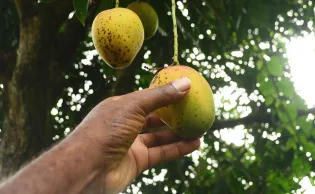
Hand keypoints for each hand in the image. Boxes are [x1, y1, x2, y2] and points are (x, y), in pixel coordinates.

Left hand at [77, 77, 199, 192]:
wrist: (87, 167)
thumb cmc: (105, 130)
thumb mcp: (134, 106)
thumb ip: (160, 96)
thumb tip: (186, 82)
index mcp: (122, 106)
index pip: (147, 97)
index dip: (166, 93)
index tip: (185, 89)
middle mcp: (127, 124)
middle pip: (155, 117)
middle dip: (174, 114)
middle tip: (194, 110)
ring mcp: (132, 143)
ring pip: (161, 137)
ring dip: (180, 133)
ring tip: (200, 127)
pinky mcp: (137, 161)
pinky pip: (162, 153)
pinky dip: (179, 148)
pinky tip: (195, 143)